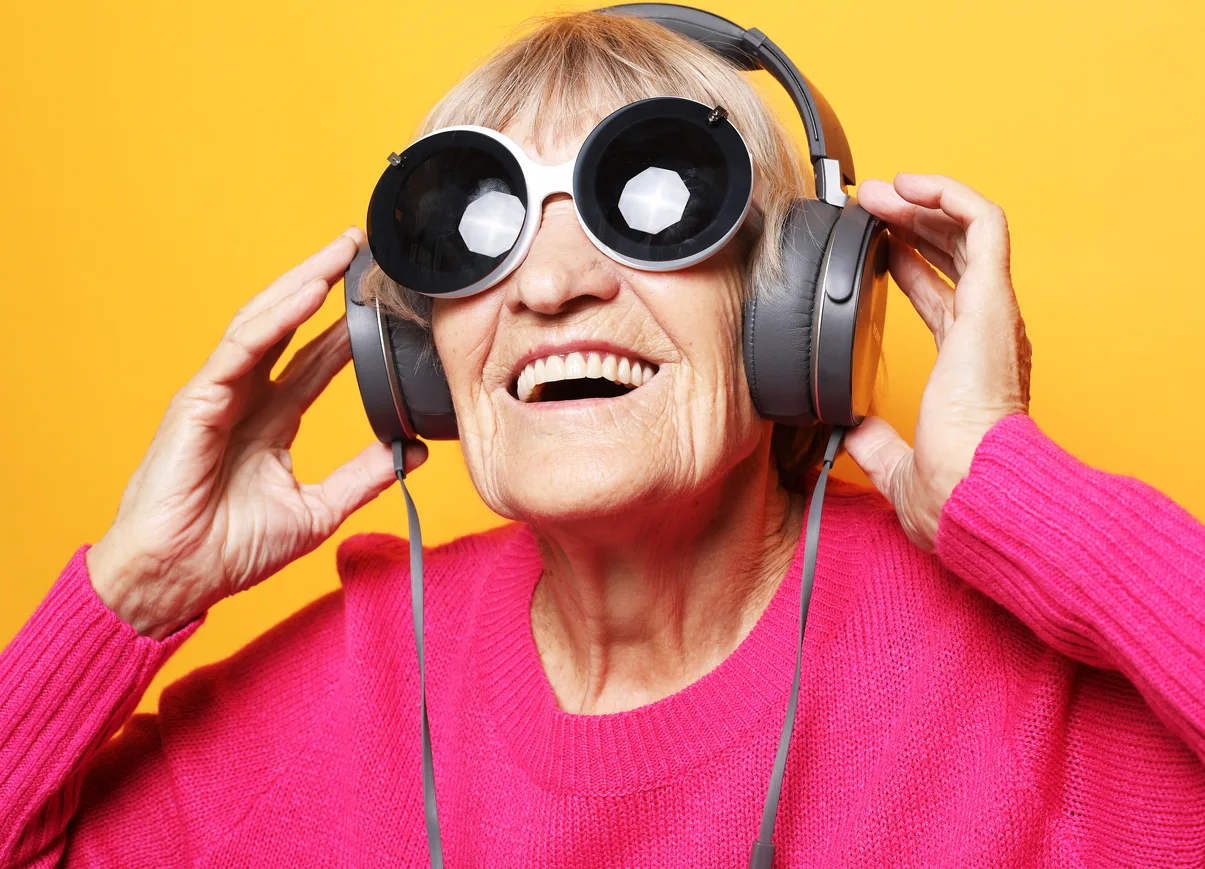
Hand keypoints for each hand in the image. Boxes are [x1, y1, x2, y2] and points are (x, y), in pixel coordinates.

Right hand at [86, 227, 428, 639]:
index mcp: (272, 419)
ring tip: (342, 253)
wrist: (180, 578)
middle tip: (363, 248)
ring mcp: (220, 393)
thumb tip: (413, 451)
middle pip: (290, 324)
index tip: (386, 301)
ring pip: (265, 322)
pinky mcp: (199, 400)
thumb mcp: (319, 509)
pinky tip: (309, 293)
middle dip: (325, 282)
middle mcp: (246, 397)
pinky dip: (276, 318)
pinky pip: (242, 348)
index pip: (316, 359)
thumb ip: (363, 476)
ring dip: (304, 283)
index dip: (348, 327)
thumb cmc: (231, 550)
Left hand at [842, 173, 1031, 551]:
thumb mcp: (901, 468)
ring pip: (967, 233)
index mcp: (967, 366)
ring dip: (924, 203)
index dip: (908, 265)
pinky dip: (949, 197)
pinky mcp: (992, 301)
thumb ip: (879, 445)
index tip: (875, 247)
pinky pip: (984, 225)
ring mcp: (992, 314)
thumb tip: (855, 436)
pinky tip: (911, 185)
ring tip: (882, 187)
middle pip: (954, 257)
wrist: (979, 492)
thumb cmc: (957, 492)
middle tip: (871, 204)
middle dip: (912, 223)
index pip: (940, 297)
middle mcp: (985, 333)